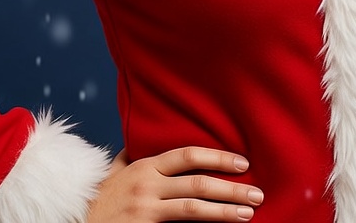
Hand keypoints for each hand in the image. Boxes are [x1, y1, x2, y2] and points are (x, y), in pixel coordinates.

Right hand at [86, 146, 263, 220]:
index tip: (243, 163)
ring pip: (193, 209)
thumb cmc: (98, 202)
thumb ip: (129, 158)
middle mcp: (147, 185)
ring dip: (225, 211)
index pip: (188, 155)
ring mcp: (146, 210)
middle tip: (258, 193)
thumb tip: (139, 141)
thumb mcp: (113, 174)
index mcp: (144, 166)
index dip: (218, 157)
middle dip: (231, 187)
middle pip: (197, 183)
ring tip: (248, 213)